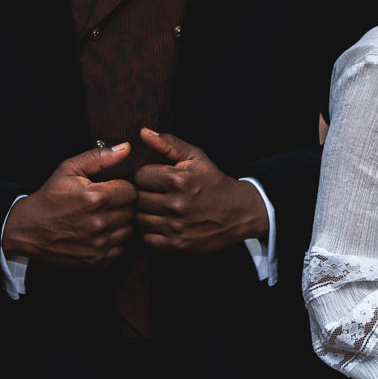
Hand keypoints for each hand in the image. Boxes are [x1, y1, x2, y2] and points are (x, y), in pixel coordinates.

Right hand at [1, 142, 136, 269]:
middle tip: (105, 204)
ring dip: (120, 224)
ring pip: (129, 231)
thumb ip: (99, 157)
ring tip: (102, 218)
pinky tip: (99, 234)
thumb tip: (127, 147)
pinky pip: (120, 249)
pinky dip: (113, 242)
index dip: (122, 188)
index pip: (131, 191)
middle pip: (132, 211)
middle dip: (122, 205)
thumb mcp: (69, 170)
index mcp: (95, 197)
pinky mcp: (95, 260)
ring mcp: (98, 244)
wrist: (27, 229)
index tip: (110, 189)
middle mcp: (99, 223)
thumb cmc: (49, 197)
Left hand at [132, 128, 268, 255]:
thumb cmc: (213, 181)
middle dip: (145, 194)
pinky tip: (165, 223)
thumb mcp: (195, 157)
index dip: (147, 176)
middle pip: (138, 198)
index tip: (157, 178)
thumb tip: (142, 132)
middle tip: (158, 194)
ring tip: (161, 208)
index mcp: (178, 180)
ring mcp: (176, 227)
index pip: (140, 176)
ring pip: (140, 218)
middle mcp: (176, 204)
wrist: (240, 212)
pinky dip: (153, 231)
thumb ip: (167, 143)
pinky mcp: (178, 245)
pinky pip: (147, 238)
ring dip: (147, 213)